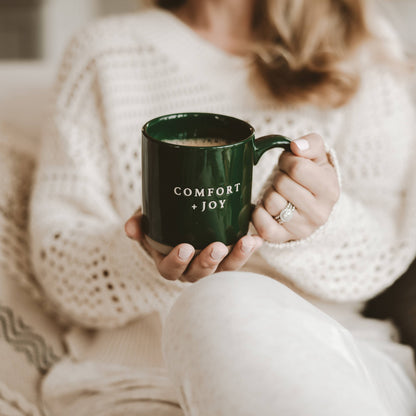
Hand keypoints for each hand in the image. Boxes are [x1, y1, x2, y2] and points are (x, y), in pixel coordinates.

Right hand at [125, 212, 262, 282]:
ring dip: (237, 257)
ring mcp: (211, 266)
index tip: (184, 247)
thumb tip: (130, 229)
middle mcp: (190, 269)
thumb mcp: (148, 218)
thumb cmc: (162, 221)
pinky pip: (239, 258)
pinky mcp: (227, 258)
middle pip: (200, 274)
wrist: (179, 220)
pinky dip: (249, 248)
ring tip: (247, 242)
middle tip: (217, 246)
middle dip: (209, 262)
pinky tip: (258, 237)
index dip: (177, 262)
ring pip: (224, 269)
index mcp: (169, 263)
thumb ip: (139, 221)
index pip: (170, 270)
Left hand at [252, 133, 339, 243]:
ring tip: (279, 193)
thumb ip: (311, 144)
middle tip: (284, 179)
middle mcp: (319, 213)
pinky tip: (267, 207)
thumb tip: (296, 146)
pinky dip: (259, 212)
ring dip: (269, 193)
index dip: (287, 160)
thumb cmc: (312, 178)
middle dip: (278, 176)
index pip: (298, 167)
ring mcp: (300, 229)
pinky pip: (261, 224)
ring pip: (271, 202)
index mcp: (330, 190)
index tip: (289, 163)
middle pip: (282, 184)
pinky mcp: (282, 239)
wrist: (312, 208)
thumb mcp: (318, 157)